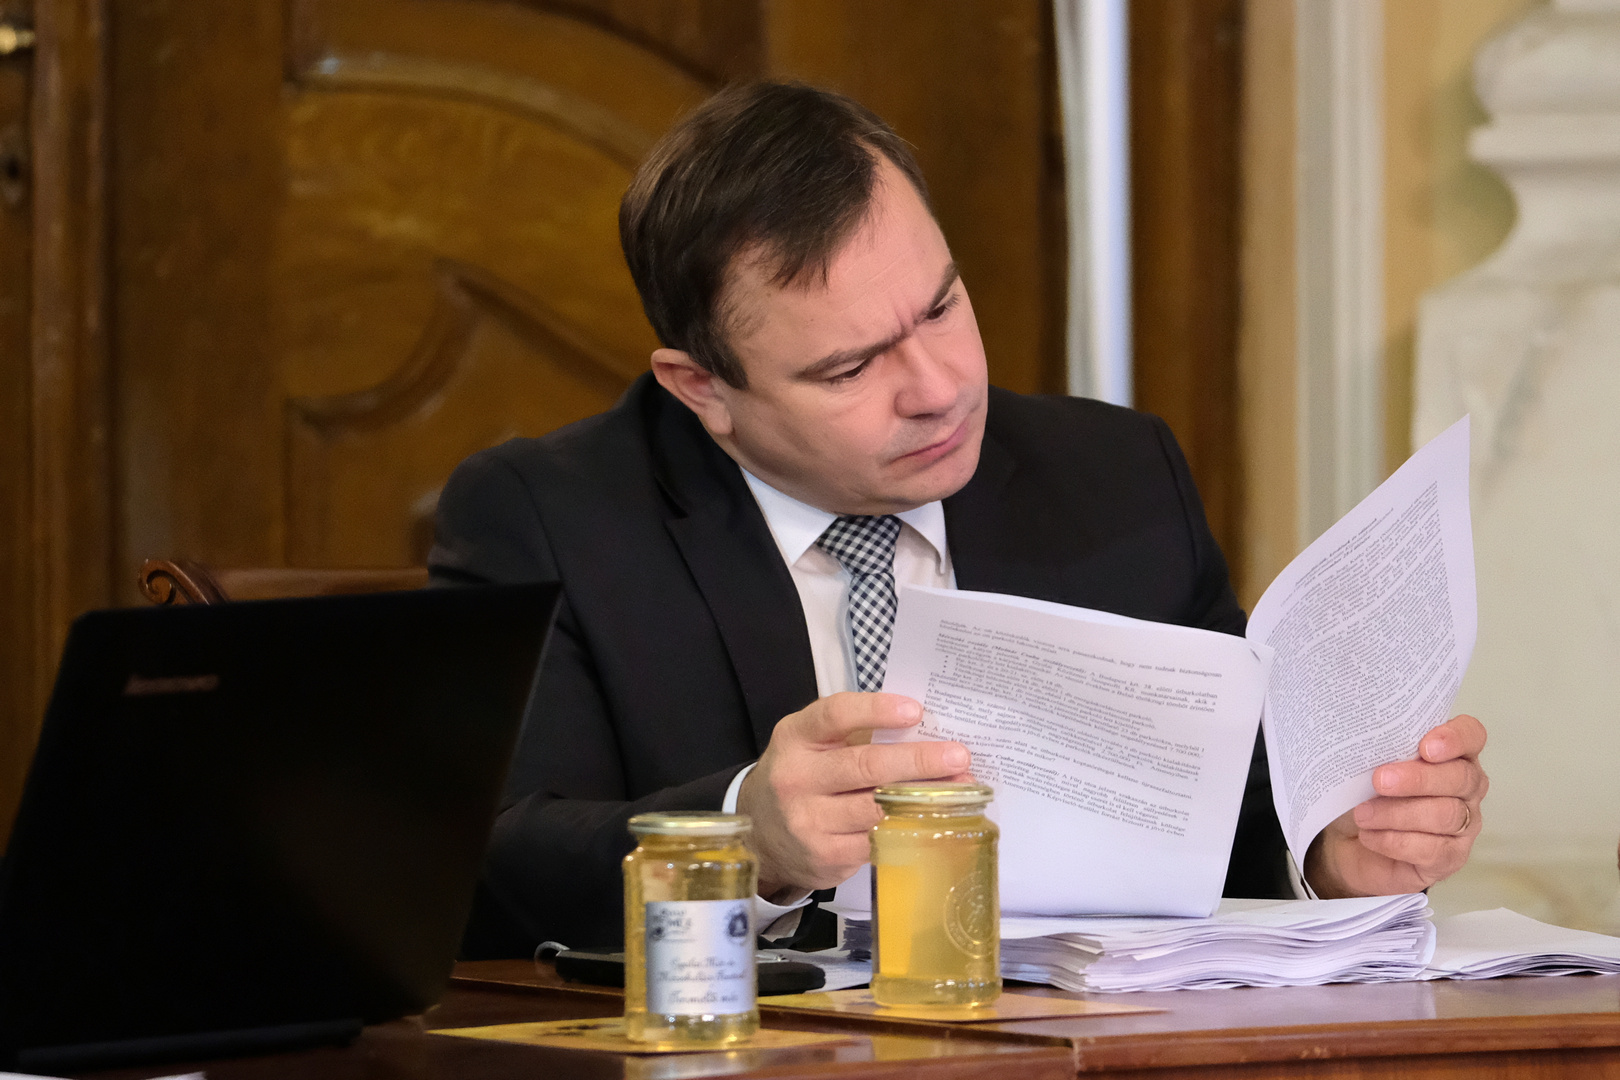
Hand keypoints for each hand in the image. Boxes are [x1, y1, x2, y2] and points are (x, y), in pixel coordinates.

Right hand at [738, 692, 970, 898]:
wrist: (761, 835)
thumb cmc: (802, 777)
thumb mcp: (812, 744)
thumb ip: (854, 733)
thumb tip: (922, 727)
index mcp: (795, 737)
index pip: (836, 715)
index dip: (877, 710)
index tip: (916, 710)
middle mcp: (797, 777)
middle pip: (866, 765)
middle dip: (920, 760)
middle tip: (959, 756)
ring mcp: (809, 820)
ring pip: (878, 808)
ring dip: (925, 798)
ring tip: (960, 789)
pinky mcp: (826, 855)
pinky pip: (878, 841)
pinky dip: (910, 829)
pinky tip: (934, 820)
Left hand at [1304, 713, 1487, 896]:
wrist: (1346, 841)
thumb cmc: (1365, 795)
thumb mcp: (1368, 766)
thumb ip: (1381, 751)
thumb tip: (1368, 743)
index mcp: (1451, 755)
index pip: (1472, 736)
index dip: (1456, 738)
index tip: (1425, 747)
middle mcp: (1466, 788)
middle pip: (1461, 778)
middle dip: (1418, 778)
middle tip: (1379, 781)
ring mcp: (1464, 825)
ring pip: (1445, 815)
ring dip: (1398, 813)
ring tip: (1363, 814)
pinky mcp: (1451, 859)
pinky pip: (1432, 850)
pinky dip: (1394, 841)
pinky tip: (1369, 836)